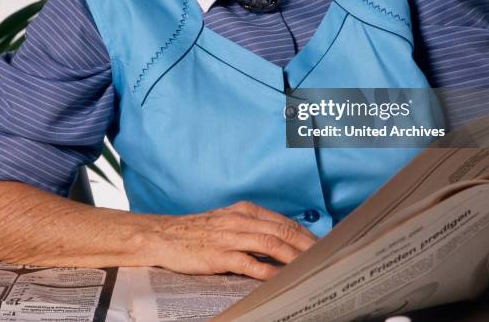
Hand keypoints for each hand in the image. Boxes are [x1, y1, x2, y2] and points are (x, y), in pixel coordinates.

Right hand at [134, 200, 317, 279]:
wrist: (164, 236)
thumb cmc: (197, 232)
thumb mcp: (227, 222)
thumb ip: (252, 227)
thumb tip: (280, 240)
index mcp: (244, 210)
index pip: (282, 222)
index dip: (304, 234)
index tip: (321, 246)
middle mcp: (240, 220)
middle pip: (282, 231)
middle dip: (306, 245)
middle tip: (325, 258)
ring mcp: (230, 237)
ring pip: (270, 244)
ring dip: (293, 256)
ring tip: (310, 267)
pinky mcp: (219, 255)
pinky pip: (249, 262)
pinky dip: (267, 270)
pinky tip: (280, 278)